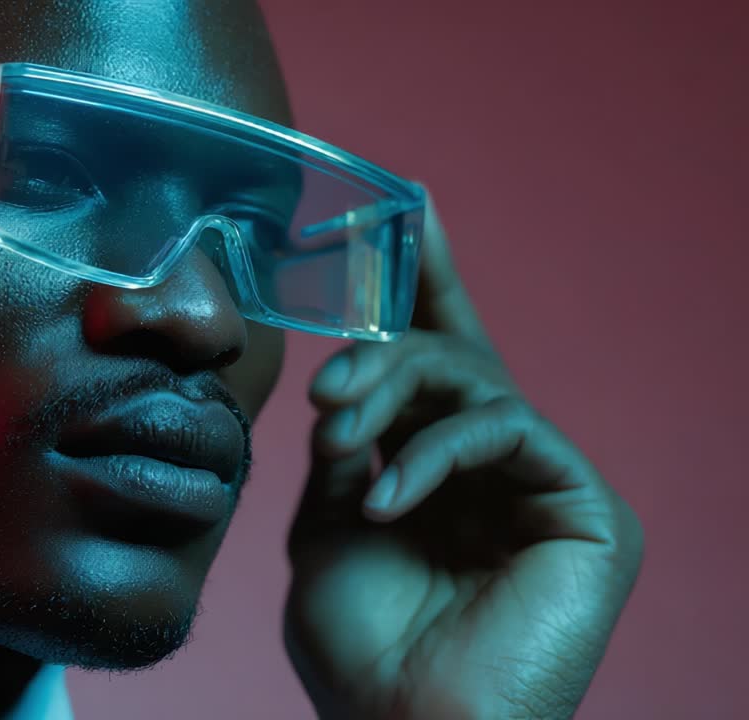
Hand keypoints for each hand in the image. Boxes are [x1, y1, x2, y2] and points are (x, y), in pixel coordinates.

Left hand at [283, 191, 643, 719]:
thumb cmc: (362, 652)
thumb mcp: (324, 534)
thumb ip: (342, 456)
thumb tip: (341, 396)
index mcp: (438, 469)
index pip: (439, 361)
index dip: (427, 283)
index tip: (409, 210)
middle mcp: (496, 468)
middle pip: (452, 357)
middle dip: (380, 353)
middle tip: (325, 391)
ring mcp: (544, 485)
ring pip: (475, 381)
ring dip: (393, 393)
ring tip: (336, 437)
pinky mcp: (588, 510)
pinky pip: (509, 428)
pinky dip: (434, 452)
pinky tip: (385, 498)